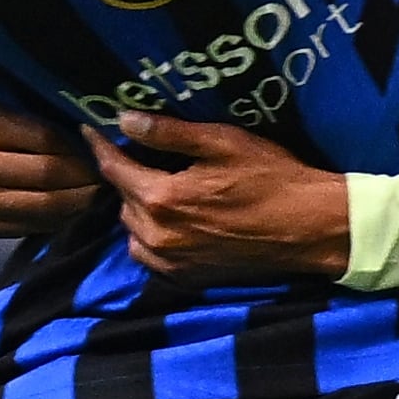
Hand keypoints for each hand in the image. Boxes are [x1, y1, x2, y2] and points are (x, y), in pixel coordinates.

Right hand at [0, 96, 100, 238]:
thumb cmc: (11, 111)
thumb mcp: (24, 97)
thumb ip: (53, 108)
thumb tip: (100, 129)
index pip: (47, 139)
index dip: (82, 146)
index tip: (107, 148)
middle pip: (46, 174)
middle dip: (86, 176)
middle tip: (113, 174)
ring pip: (44, 205)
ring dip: (80, 200)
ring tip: (102, 191)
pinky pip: (36, 226)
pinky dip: (64, 218)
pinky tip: (79, 207)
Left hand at [93, 112, 350, 282]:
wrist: (309, 228)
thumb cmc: (271, 178)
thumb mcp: (221, 142)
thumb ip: (168, 133)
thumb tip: (126, 120)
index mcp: (160, 199)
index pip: (113, 168)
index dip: (100, 145)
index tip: (88, 127)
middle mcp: (157, 236)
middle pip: (122, 200)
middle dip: (127, 175)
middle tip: (141, 154)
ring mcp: (171, 262)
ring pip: (133, 231)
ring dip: (138, 208)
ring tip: (159, 188)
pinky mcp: (187, 278)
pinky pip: (151, 256)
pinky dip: (152, 237)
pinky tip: (173, 221)